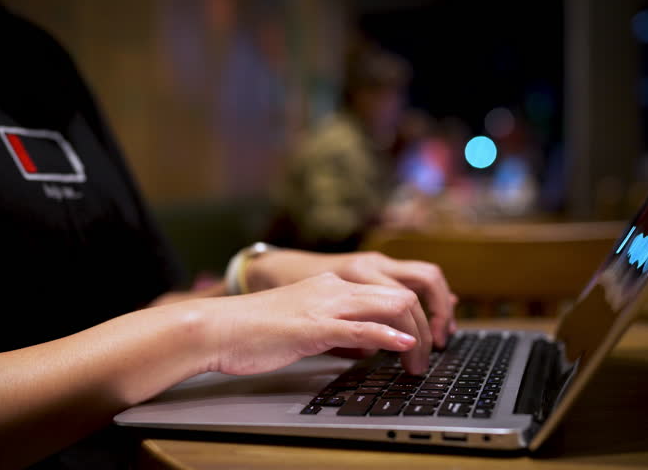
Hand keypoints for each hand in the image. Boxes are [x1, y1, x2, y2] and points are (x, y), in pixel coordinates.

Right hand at [200, 273, 430, 374]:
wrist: (218, 327)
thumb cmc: (256, 330)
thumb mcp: (307, 323)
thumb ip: (338, 329)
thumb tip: (368, 345)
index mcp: (333, 285)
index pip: (390, 290)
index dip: (418, 313)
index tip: (427, 337)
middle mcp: (335, 288)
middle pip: (401, 295)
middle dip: (425, 325)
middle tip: (428, 357)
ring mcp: (325, 305)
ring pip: (390, 306)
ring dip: (414, 336)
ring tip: (419, 362)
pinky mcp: (313, 326)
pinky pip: (360, 328)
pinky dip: (387, 337)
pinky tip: (403, 347)